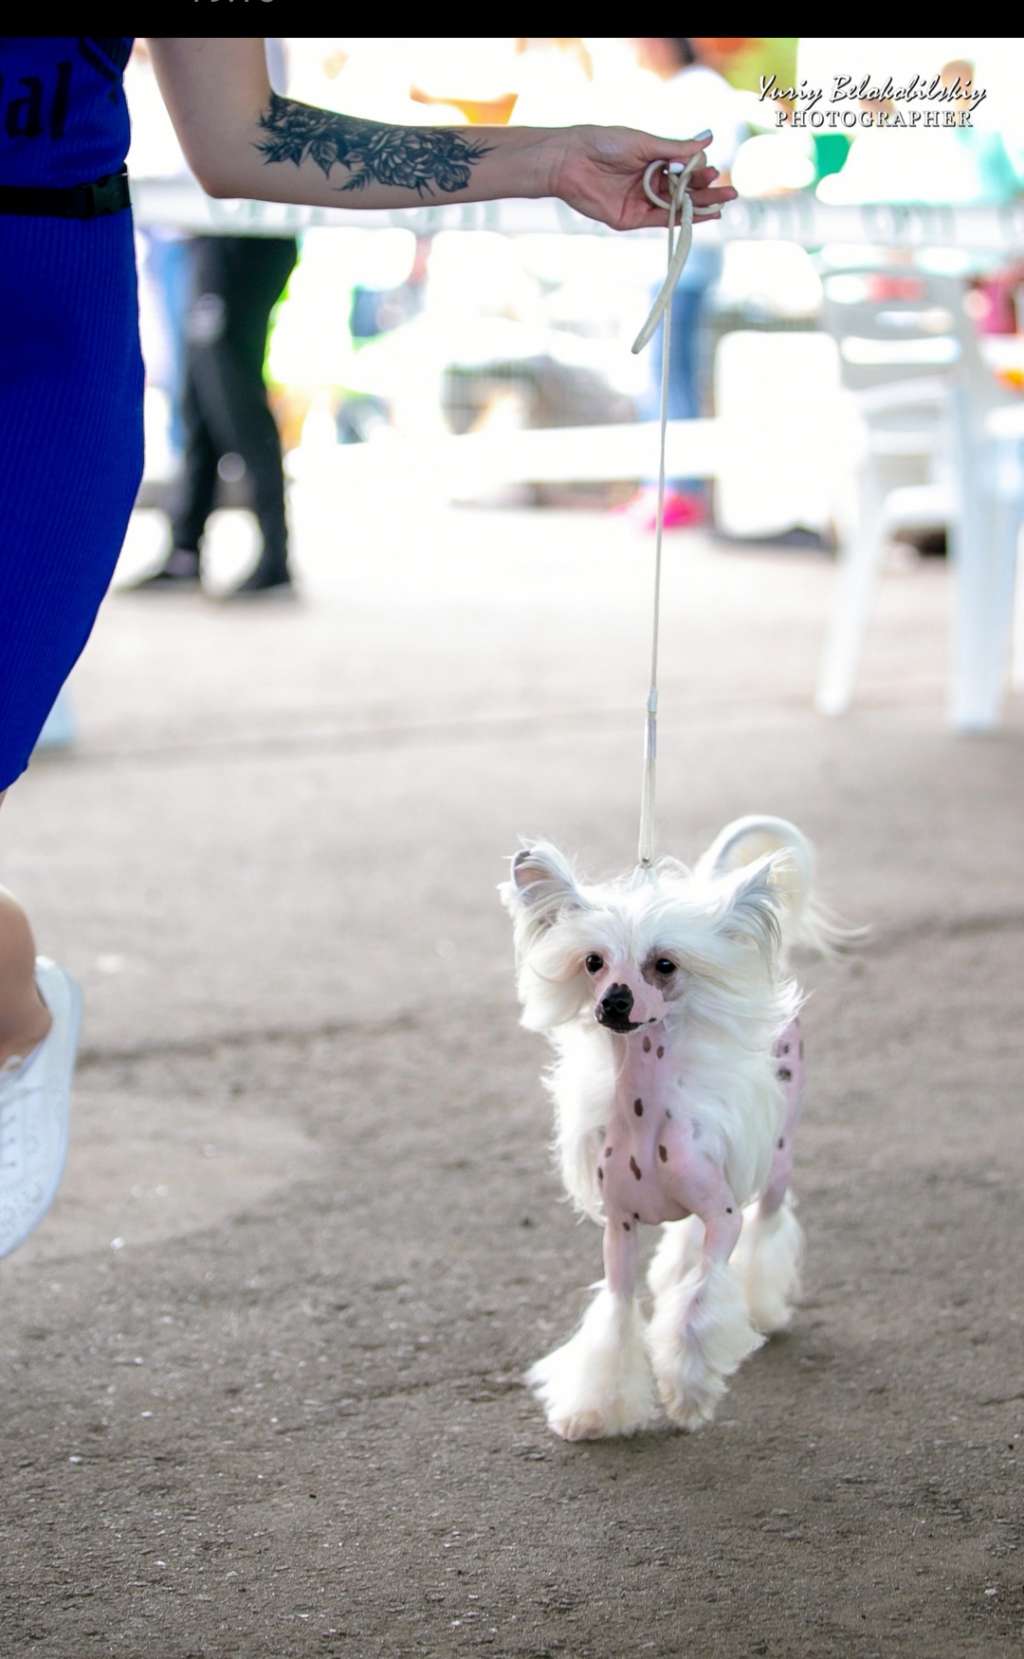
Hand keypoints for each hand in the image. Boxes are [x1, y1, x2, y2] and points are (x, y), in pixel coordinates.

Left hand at [546, 124, 737, 230]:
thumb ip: (676, 148)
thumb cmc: (605, 143)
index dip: (700, 172)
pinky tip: (702, 217)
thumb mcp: (645, 143)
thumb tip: (708, 139)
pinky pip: (661, 220)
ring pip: (676, 206)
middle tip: (731, 193)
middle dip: (707, 192)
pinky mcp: (631, 219)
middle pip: (684, 190)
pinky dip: (681, 219)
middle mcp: (649, 181)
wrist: (572, 160)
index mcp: (653, 159)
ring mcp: (641, 201)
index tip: (714, 170)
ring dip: (700, 207)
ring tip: (723, 205)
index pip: (684, 169)